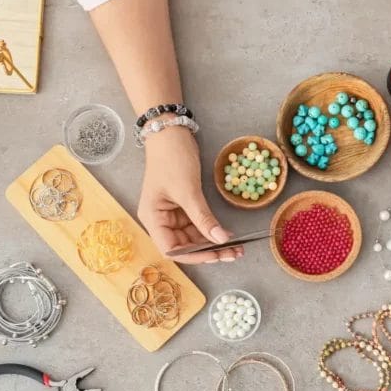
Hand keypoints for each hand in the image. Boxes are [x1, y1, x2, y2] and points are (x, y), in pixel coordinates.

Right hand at [138, 126, 241, 263]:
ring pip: (193, 237)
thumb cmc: (171, 160)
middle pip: (184, 245)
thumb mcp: (188, 191)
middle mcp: (160, 220)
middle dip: (208, 251)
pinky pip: (198, 224)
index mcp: (152, 218)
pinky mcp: (183, 206)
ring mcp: (172, 214)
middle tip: (234, 253)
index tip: (215, 256)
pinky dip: (212, 229)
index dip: (193, 257)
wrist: (171, 133)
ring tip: (237, 247)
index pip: (171, 249)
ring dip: (213, 242)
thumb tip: (221, 240)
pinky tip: (228, 234)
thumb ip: (203, 218)